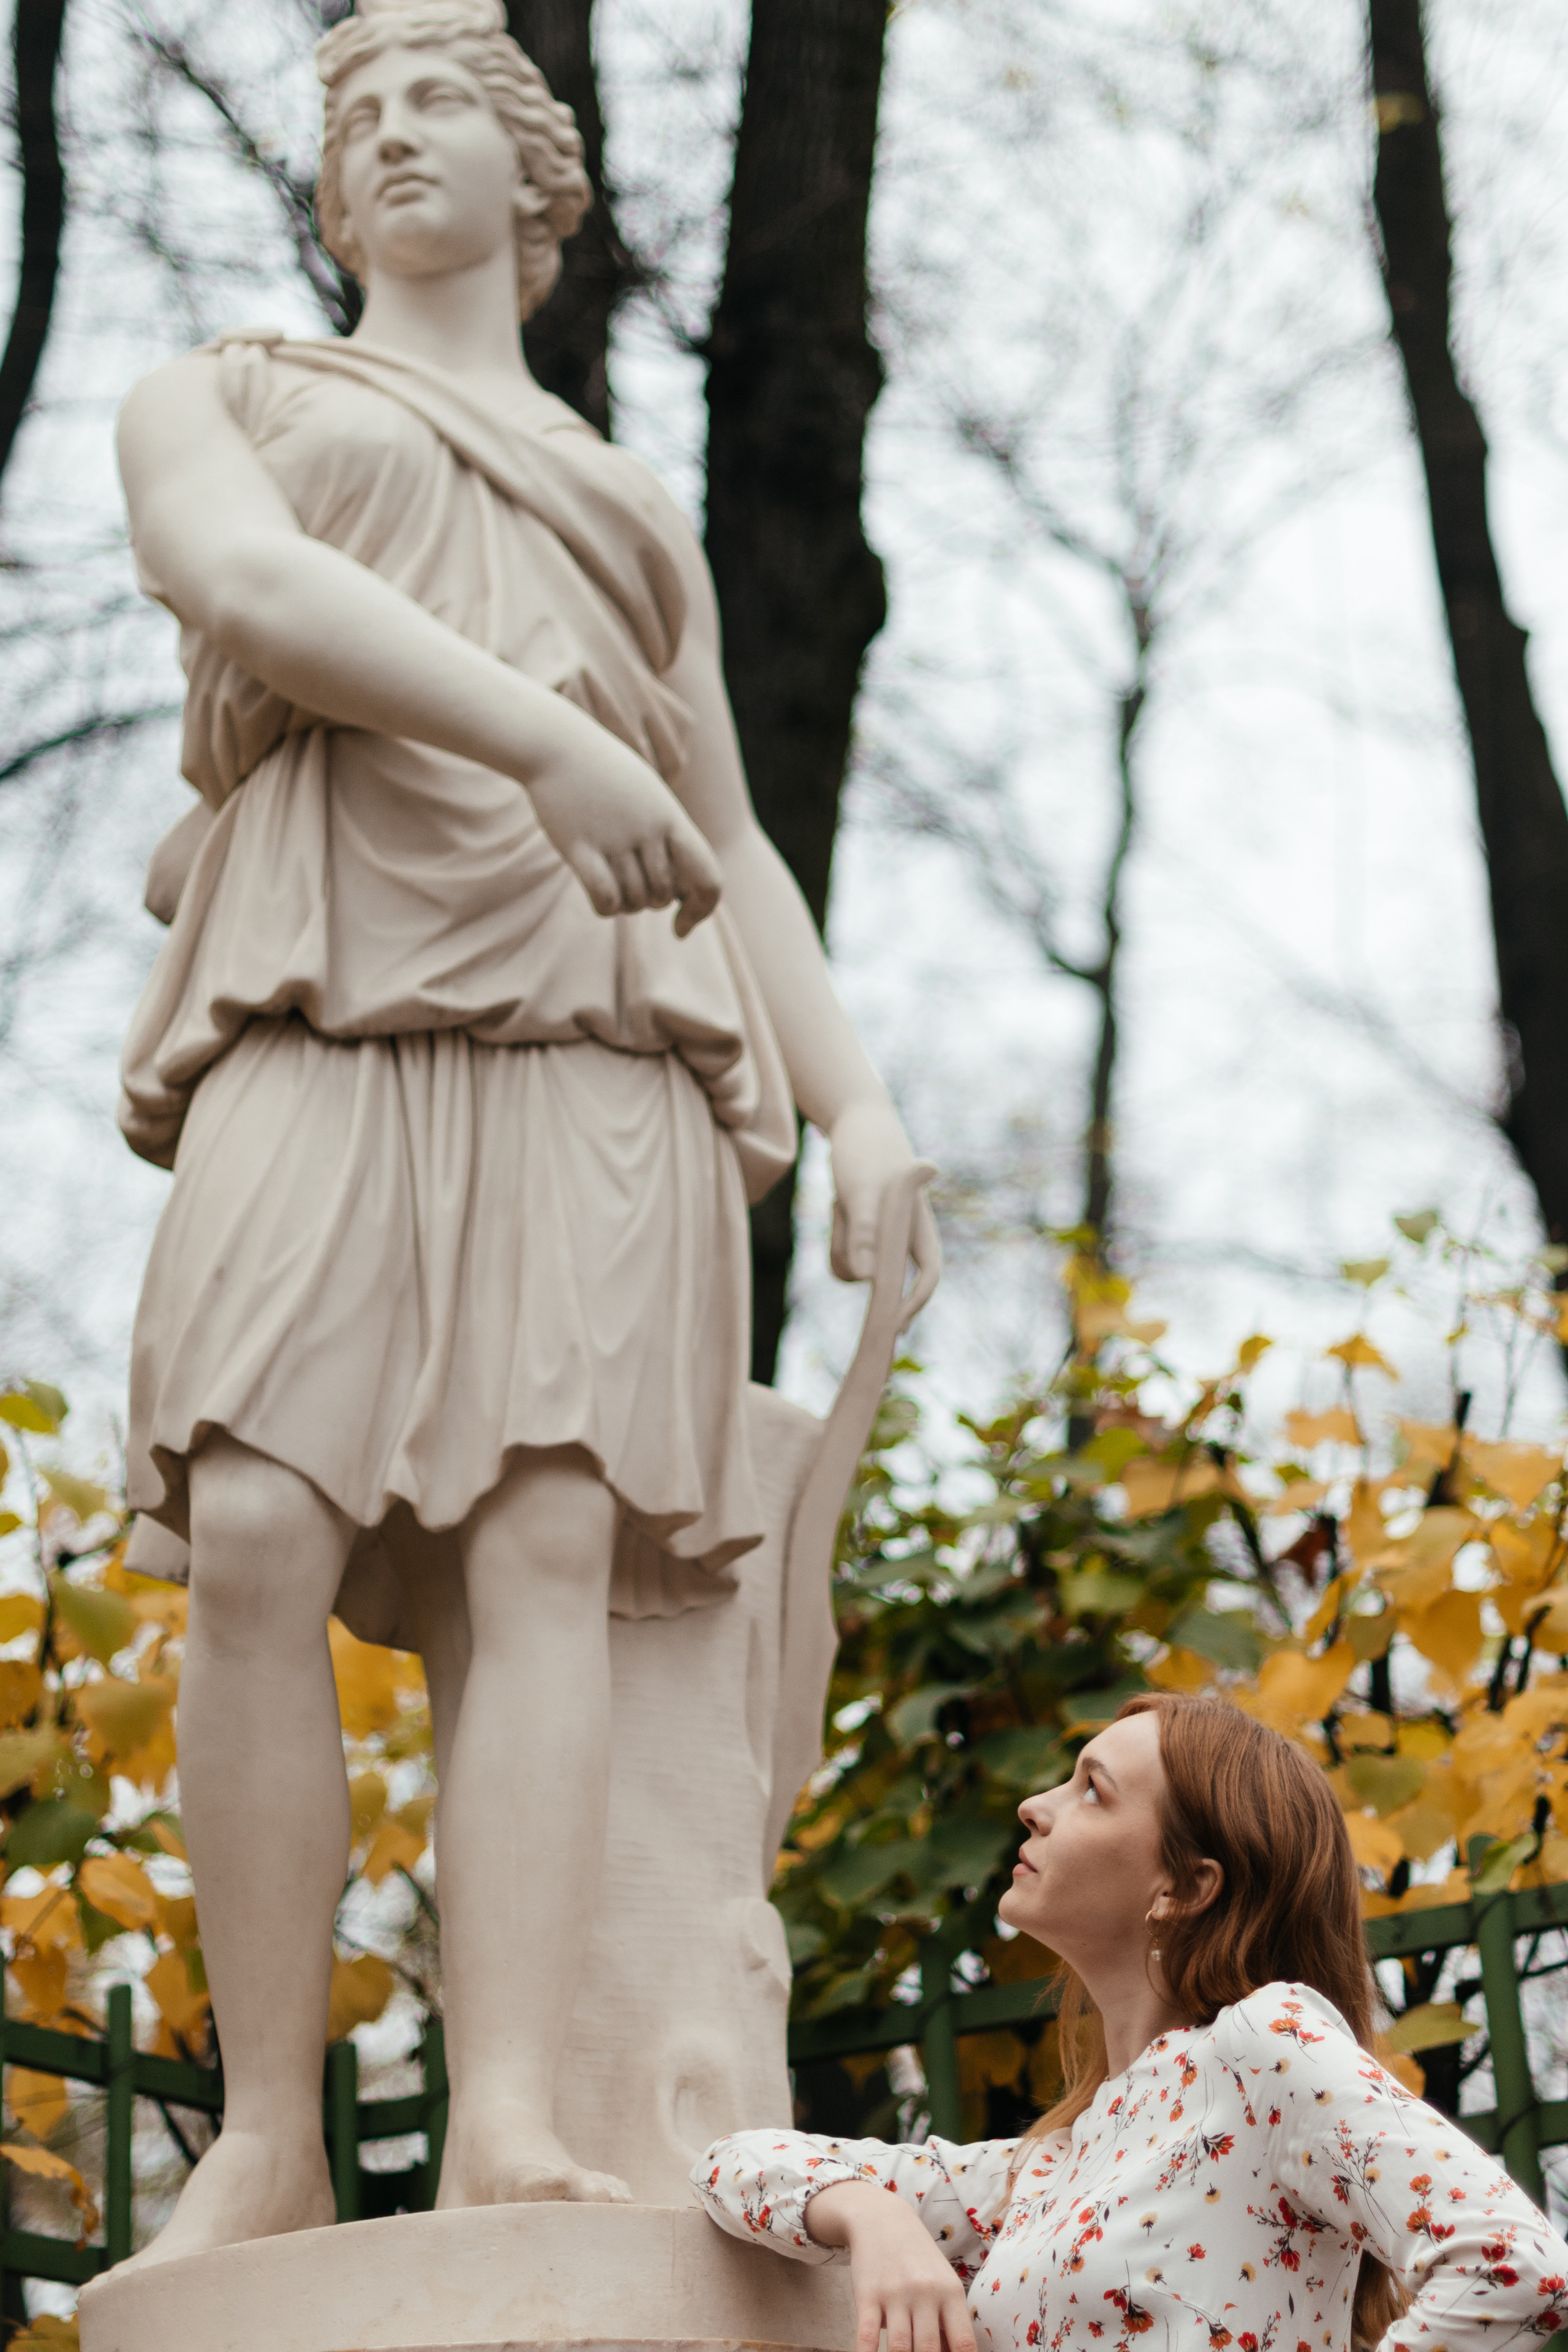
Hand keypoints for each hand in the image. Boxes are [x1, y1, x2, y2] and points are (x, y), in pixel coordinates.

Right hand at [527, 736, 721, 936]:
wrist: (557, 745)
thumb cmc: (606, 774)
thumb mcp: (650, 797)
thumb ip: (670, 837)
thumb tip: (684, 890)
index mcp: (672, 817)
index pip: (709, 878)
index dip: (702, 910)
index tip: (682, 926)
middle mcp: (649, 828)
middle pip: (664, 895)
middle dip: (650, 902)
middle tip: (631, 882)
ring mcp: (615, 837)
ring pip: (634, 901)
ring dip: (625, 904)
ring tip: (612, 880)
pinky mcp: (579, 846)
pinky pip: (606, 899)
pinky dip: (606, 908)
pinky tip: (599, 898)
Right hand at [805, 2180, 976, 2351]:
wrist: (882, 2219)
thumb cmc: (919, 2260)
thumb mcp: (943, 2283)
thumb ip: (948, 2322)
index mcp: (950, 2292)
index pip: (963, 2342)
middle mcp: (925, 2292)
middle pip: (929, 2349)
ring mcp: (895, 2293)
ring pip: (899, 2348)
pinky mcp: (868, 2295)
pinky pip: (867, 2335)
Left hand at [828, 1100, 940, 1328]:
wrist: (852, 1120)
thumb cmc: (866, 1153)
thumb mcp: (860, 1192)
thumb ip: (862, 1233)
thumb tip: (866, 1279)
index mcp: (918, 1226)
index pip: (928, 1273)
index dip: (916, 1301)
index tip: (895, 1323)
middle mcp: (903, 1234)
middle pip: (887, 1277)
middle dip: (867, 1276)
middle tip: (854, 1296)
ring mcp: (880, 1232)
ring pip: (861, 1266)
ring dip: (843, 1247)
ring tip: (840, 1204)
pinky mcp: (860, 1228)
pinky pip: (845, 1252)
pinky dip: (836, 1239)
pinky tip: (836, 1205)